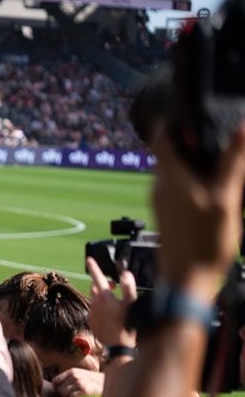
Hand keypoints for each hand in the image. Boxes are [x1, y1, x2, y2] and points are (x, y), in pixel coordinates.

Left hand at [52, 368, 104, 396]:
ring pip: (63, 394)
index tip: (63, 394)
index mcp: (72, 371)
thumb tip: (57, 388)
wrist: (112, 385)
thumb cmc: (95, 383)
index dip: (57, 389)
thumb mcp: (82, 376)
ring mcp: (79, 382)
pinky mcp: (84, 389)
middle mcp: (74, 375)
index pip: (55, 381)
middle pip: (58, 389)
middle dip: (63, 396)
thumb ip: (71, 379)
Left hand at [85, 256, 137, 348]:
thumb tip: (125, 274)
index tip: (88, 258)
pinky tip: (111, 315)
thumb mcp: (132, 304)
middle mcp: (94, 303)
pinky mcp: (91, 322)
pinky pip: (94, 311)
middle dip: (103, 284)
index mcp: (104, 296)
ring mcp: (91, 313)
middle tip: (114, 286)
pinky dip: (101, 309)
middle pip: (97, 288)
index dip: (94, 267)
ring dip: (103, 297)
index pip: (97, 277)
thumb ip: (128, 287)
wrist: (118, 346)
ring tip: (115, 302)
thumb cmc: (128, 324)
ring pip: (96, 299)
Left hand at [150, 124, 244, 300]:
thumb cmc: (206, 242)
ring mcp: (160, 201)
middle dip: (192, 140)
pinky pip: (177, 186)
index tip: (198, 115)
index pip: (161, 134)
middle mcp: (159, 185)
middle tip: (220, 138)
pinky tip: (216, 187)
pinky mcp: (166, 214)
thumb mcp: (227, 198)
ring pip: (175, 169)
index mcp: (169, 176)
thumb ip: (233, 162)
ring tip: (223, 163)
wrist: (186, 281)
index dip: (177, 120)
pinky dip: (194, 179)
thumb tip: (242, 125)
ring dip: (195, 162)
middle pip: (169, 150)